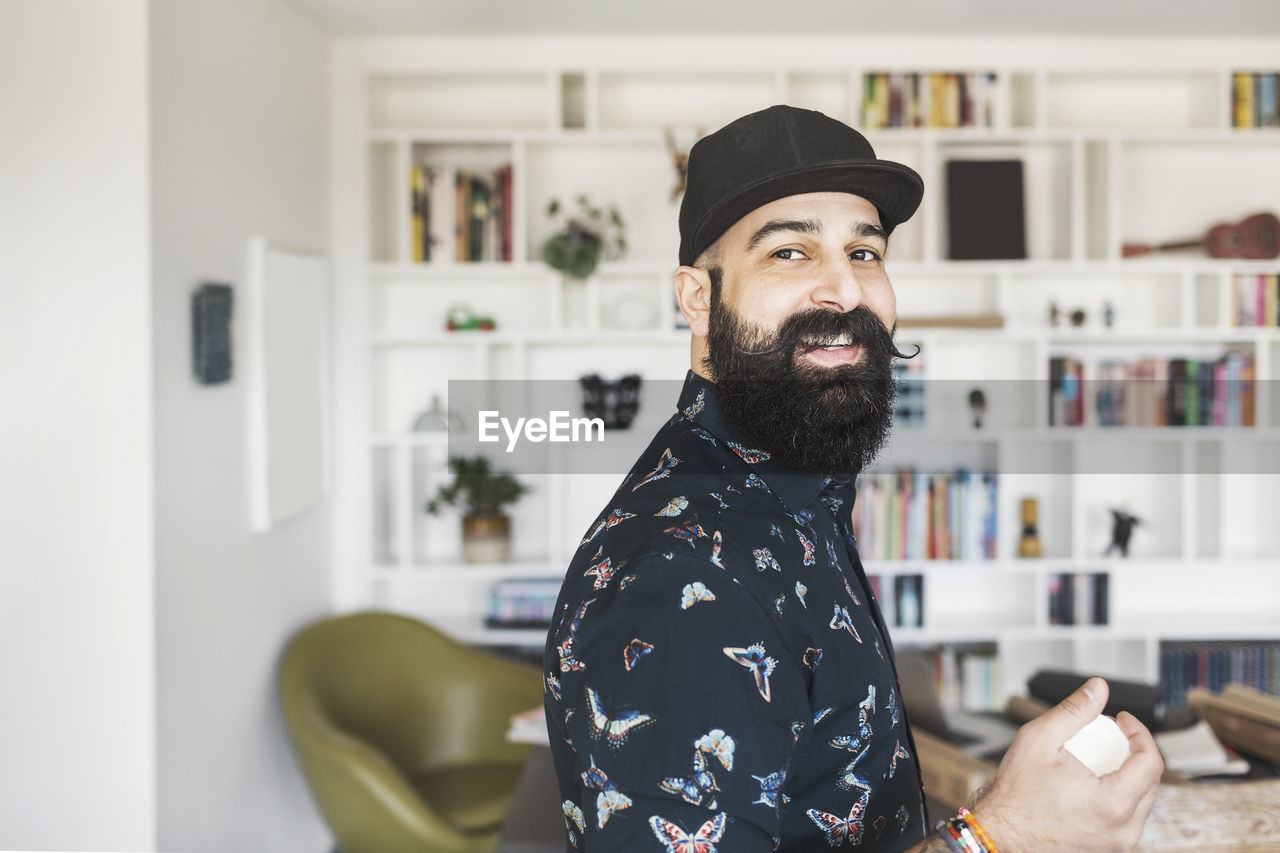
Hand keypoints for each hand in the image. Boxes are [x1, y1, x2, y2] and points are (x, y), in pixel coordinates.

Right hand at [968, 677, 1163, 852]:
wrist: (1000, 834)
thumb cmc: (1016, 795)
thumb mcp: (1039, 739)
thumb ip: (1073, 710)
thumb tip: (1098, 689)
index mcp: (1113, 802)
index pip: (1151, 762)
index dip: (1140, 732)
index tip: (1123, 721)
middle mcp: (1123, 829)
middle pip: (1151, 781)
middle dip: (1135, 751)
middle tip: (1111, 735)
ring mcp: (1117, 843)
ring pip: (1142, 801)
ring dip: (1129, 774)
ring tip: (1102, 756)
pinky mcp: (1108, 849)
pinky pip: (1128, 817)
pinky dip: (1120, 795)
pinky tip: (1095, 781)